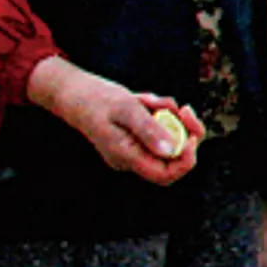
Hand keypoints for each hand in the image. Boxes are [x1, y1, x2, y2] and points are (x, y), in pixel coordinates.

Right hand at [27, 57, 199, 185]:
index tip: (191, 135)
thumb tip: (171, 149)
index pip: (166, 174)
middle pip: (175, 155)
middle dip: (184, 130)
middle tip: (182, 108)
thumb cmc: (95, 99)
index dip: (186, 158)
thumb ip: (148, 129)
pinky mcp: (139, 135)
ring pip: (170, 136)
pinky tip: (143, 99)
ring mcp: (136, 147)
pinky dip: (161, 111)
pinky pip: (161, 126)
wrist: (75, 92)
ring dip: (170, 115)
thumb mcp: (125, 109)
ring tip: (148, 99)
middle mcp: (133, 157)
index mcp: (127, 158)